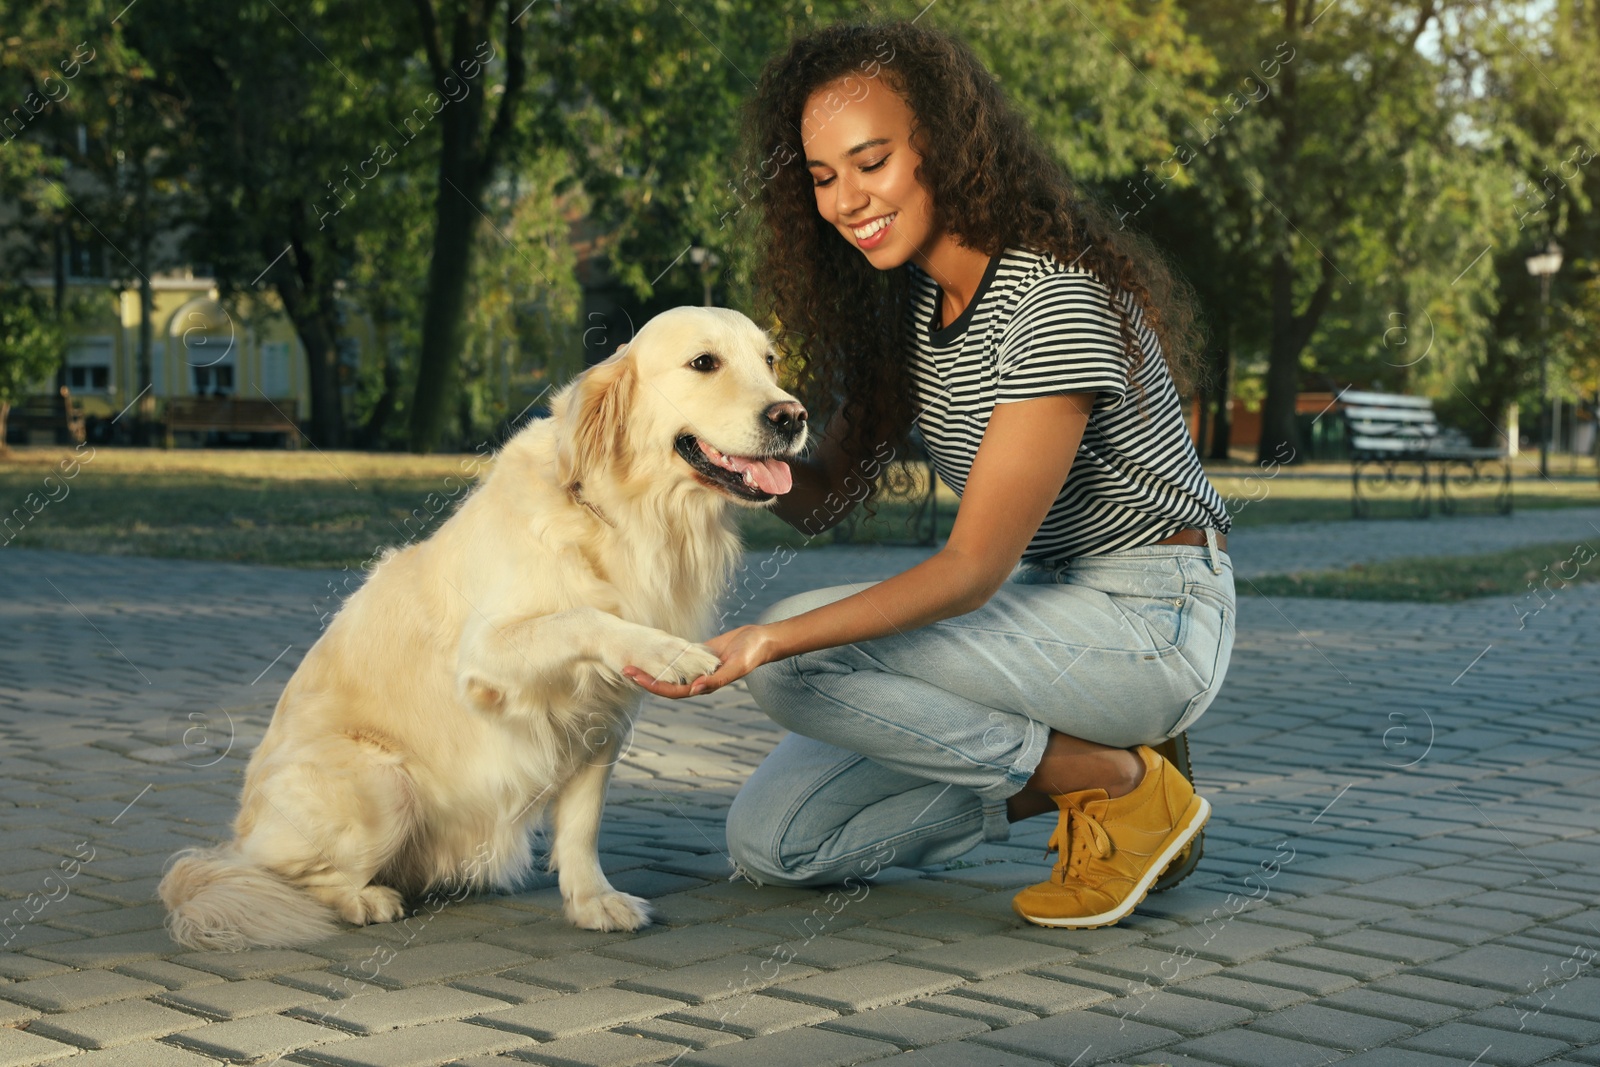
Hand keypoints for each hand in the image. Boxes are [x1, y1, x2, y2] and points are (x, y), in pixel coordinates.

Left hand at [622, 624, 780, 698]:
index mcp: (705, 685)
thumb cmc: (750, 654)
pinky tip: (652, 650)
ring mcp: (698, 667)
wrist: (760, 640)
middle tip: (626, 668)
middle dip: (646, 677)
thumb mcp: (735, 666)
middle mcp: (698, 678)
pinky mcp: (699, 654)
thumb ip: (717, 680)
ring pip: (671, 671)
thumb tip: (695, 689)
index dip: (654, 686)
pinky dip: (665, 655)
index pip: (673, 691)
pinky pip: (679, 658)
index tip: (636, 678)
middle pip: (667, 682)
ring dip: (653, 667)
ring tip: (635, 661)